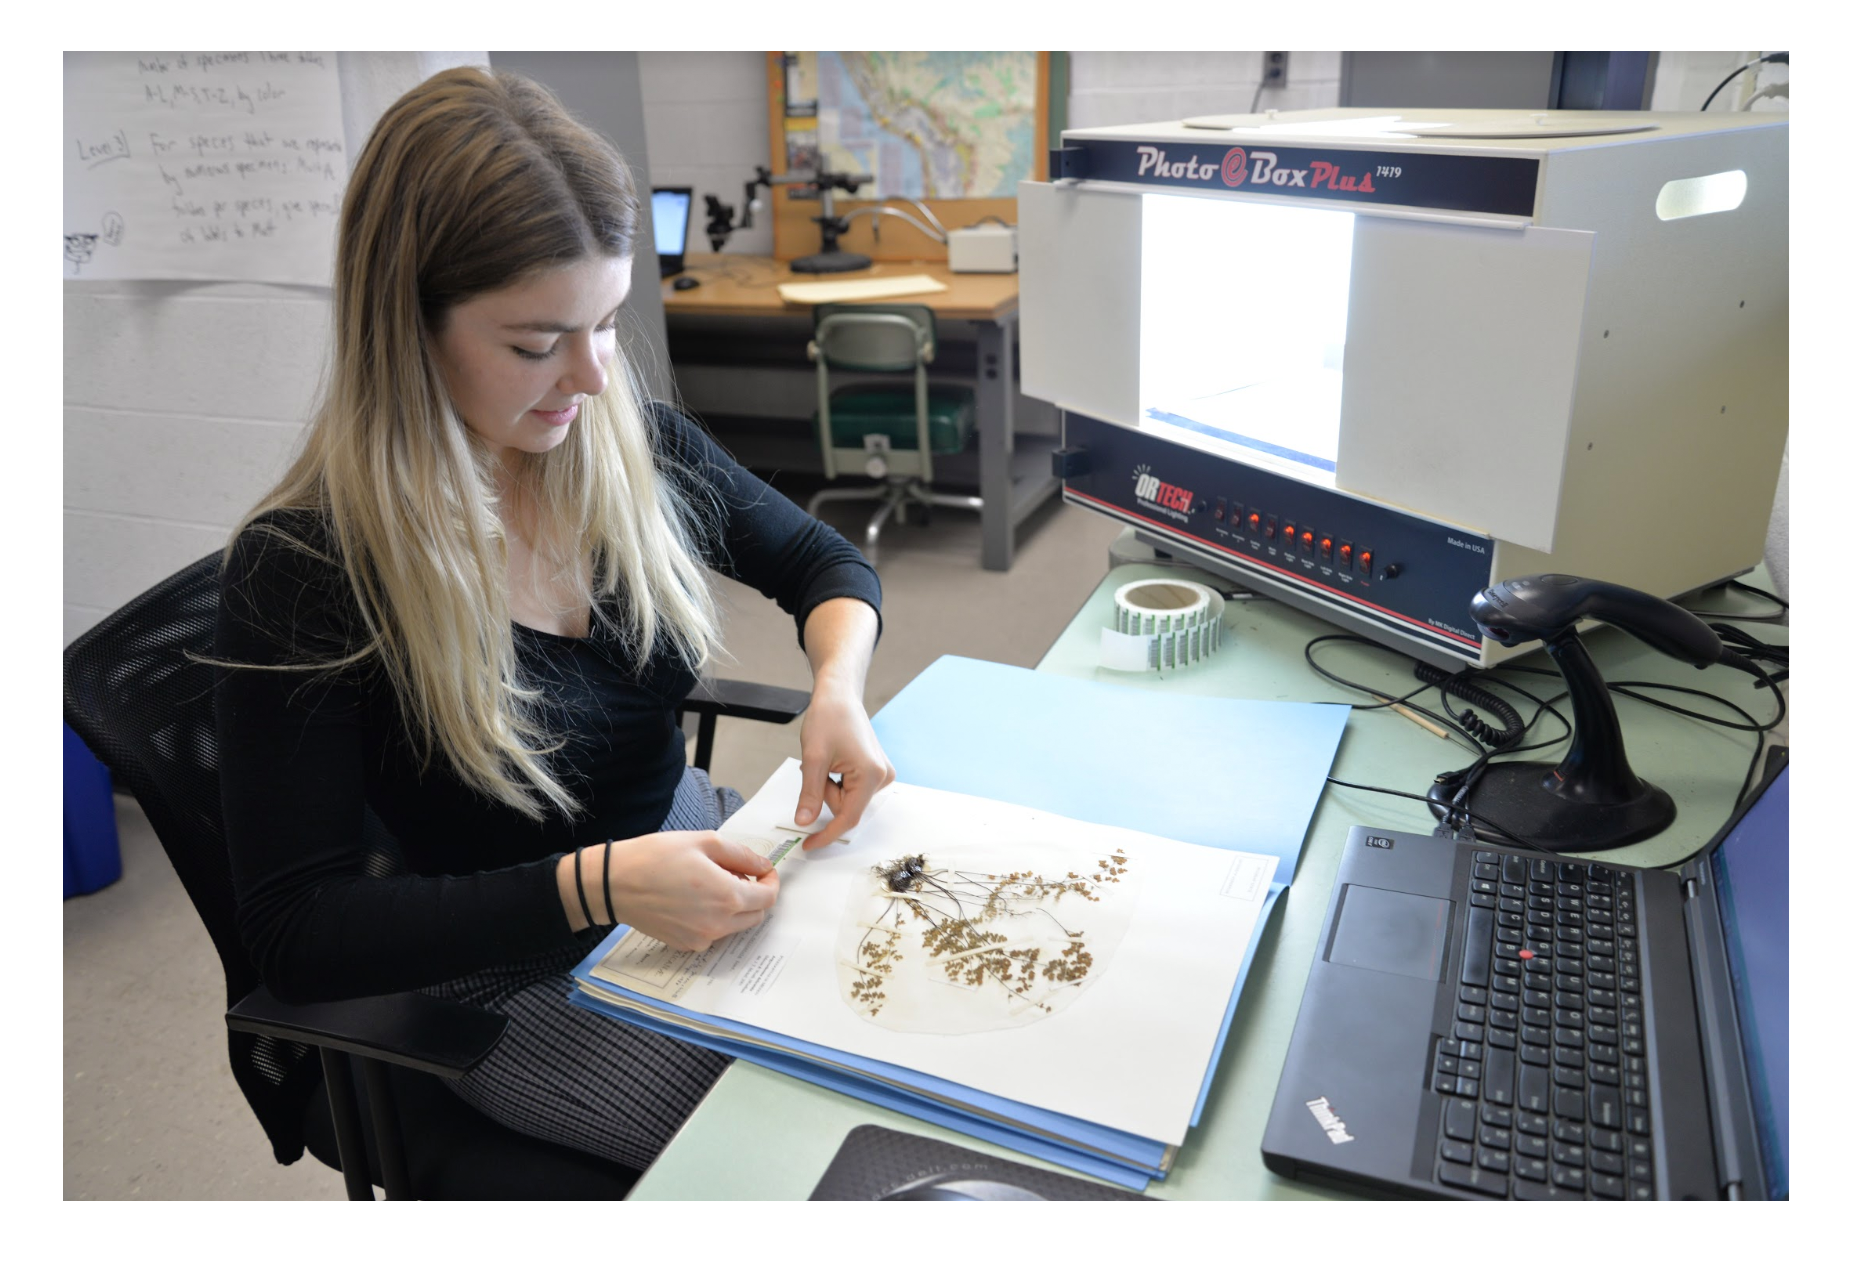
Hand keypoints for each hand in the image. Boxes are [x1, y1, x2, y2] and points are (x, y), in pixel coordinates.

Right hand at [597, 831, 778, 951]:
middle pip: (756, 916)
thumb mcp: (704, 842)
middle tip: (737, 873)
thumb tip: (763, 865)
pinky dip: (715, 918)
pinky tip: (695, 899)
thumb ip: (742, 855)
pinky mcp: (686, 945)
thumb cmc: (656, 857)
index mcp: (727, 897)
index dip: (771, 882)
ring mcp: (701, 939)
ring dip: (736, 907)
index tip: (763, 870)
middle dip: (755, 895)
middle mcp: (718, 924)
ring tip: (712, 883)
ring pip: (736, 926)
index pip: (768, 898)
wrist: (614, 884)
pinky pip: (713, 933)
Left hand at [795, 681, 895, 850]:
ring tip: (827, 759)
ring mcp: (881, 774)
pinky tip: (835, 760)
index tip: (808, 845)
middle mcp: (883, 776)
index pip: (848, 818)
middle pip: (845, 807)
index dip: (826, 834)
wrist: (839, 695)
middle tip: (817, 766)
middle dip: (825, 793)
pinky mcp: (876, 771)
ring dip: (830, 786)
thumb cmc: (829, 717)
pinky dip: (837, 780)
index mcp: (871, 775)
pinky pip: (851, 789)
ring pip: (846, 799)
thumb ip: (809, 794)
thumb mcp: (813, 758)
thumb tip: (804, 822)